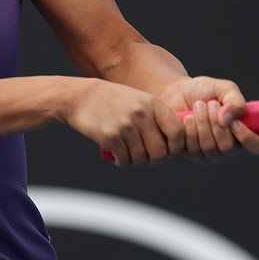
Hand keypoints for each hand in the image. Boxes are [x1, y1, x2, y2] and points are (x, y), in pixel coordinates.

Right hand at [64, 79, 184, 164]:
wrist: (81, 97)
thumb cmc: (114, 101)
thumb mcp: (140, 101)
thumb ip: (157, 118)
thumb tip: (174, 145)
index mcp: (153, 104)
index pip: (177, 131)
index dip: (176, 146)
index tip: (168, 149)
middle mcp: (142, 115)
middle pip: (160, 152)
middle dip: (155, 159)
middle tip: (147, 157)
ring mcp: (126, 126)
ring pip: (142, 159)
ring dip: (136, 162)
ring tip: (129, 155)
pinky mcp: (110, 136)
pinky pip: (125, 160)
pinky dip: (122, 162)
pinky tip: (117, 155)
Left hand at [160, 76, 258, 160]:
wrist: (177, 93)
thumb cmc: (204, 90)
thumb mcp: (225, 88)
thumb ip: (234, 101)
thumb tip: (228, 120)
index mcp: (245, 130)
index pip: (257, 146)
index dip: (247, 137)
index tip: (234, 122)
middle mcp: (231, 145)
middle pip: (228, 148)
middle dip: (216, 123)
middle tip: (211, 104)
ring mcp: (212, 153)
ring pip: (210, 149)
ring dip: (202, 124)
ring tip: (198, 106)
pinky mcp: (194, 155)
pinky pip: (194, 151)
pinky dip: (190, 131)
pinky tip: (187, 119)